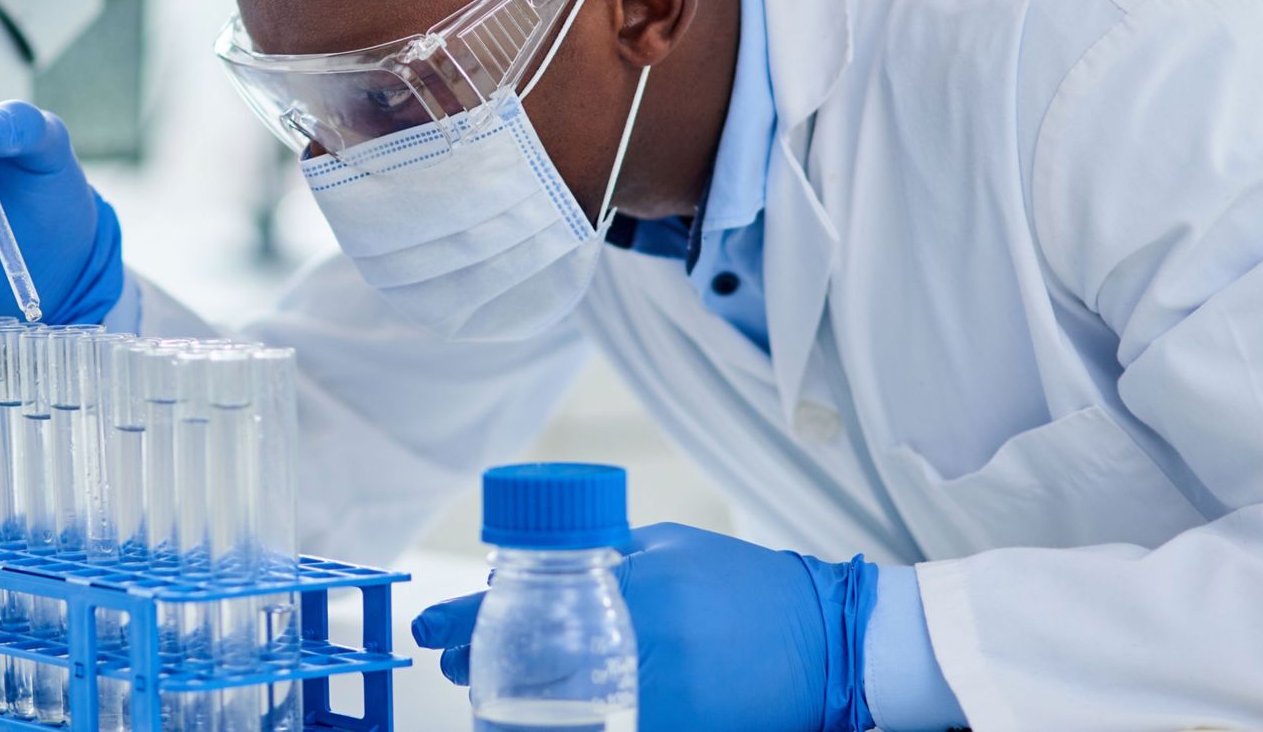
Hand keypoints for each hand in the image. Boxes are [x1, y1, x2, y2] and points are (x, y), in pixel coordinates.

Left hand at [411, 523, 876, 731]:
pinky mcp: (677, 731)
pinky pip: (606, 730)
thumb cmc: (746, 587)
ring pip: (559, 714)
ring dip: (517, 707)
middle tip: (460, 663)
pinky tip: (552, 718)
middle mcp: (643, 643)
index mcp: (637, 584)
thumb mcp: (670, 548)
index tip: (432, 631)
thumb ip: (607, 555)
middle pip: (530, 667)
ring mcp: (661, 697)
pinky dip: (568, 726)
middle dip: (483, 667)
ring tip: (494, 697)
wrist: (830, 642)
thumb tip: (534, 569)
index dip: (465, 622)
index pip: (526, 603)